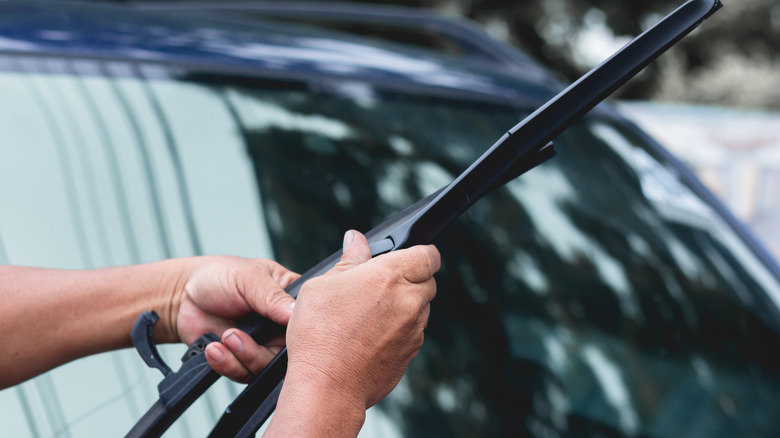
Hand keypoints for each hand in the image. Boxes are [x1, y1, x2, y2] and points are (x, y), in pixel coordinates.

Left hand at [172, 256, 298, 381]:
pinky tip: (213, 348)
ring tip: (223, 338)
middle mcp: (280, 327)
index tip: (277, 330)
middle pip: (288, 353)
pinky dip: (227, 364)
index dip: (298, 331)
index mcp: (290, 300)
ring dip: (241, 357)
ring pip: (265, 367)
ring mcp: (263, 345)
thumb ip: (273, 297)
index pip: (307, 321)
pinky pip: (243, 374)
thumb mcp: (249, 278)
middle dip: (261, 350)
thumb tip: (297, 313)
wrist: (183, 296)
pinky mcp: (242, 361)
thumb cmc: (220, 276)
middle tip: (235, 336)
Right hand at [284, 230, 439, 411]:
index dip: (420, 253)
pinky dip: (399, 330)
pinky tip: (370, 337)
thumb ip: (348, 260)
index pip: (429, 254)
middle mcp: (409, 301)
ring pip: (421, 308)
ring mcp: (414, 330)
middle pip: (427, 281)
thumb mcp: (322, 286)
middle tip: (378, 287)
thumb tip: (356, 240)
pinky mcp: (411, 353)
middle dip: (409, 280)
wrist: (328, 388)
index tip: (406, 257)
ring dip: (405, 306)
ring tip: (369, 315)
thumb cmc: (319, 336)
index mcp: (390, 276)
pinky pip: (413, 333)